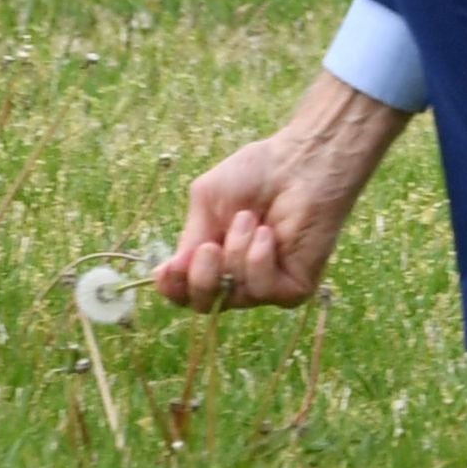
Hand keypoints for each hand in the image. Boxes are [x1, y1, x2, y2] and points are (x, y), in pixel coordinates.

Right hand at [154, 74, 408, 310]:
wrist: (300, 162)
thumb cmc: (256, 174)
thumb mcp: (206, 202)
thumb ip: (189, 241)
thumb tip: (166, 273)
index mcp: (213, 258)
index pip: (184, 291)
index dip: (172, 286)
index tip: (167, 270)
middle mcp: (236, 278)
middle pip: (203, 304)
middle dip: (201, 277)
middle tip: (210, 247)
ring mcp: (265, 285)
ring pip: (232, 295)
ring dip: (235, 252)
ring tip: (250, 219)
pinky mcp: (293, 289)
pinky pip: (262, 290)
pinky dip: (258, 259)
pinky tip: (269, 234)